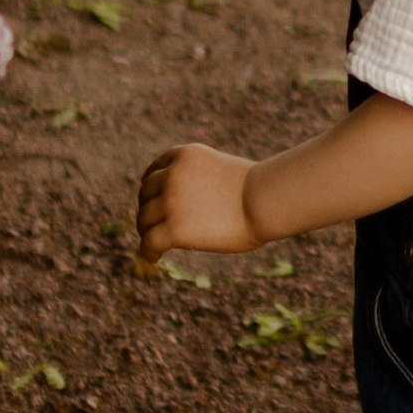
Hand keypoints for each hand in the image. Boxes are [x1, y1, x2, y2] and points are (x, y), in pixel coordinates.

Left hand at [136, 141, 261, 267]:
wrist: (267, 200)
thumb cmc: (259, 190)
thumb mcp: (224, 172)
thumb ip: (203, 181)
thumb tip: (198, 205)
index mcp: (185, 155)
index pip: (155, 171)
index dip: (150, 189)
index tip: (151, 201)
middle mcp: (172, 174)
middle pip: (146, 194)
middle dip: (148, 210)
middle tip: (151, 226)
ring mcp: (170, 201)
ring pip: (145, 219)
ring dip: (147, 231)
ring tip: (154, 244)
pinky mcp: (174, 228)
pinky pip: (150, 241)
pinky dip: (149, 250)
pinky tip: (156, 257)